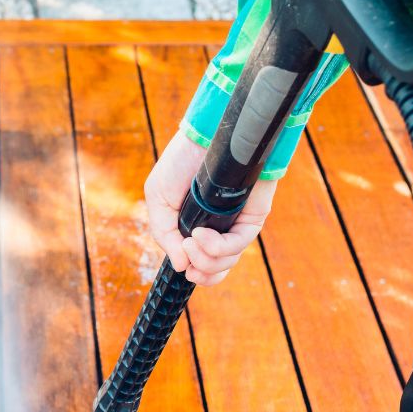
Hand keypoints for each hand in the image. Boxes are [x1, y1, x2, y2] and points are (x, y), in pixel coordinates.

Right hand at [144, 130, 277, 285]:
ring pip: (228, 261)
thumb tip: (180, 266)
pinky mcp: (253, 215)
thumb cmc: (181, 163)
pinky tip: (202, 234)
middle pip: (217, 270)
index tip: (186, 270)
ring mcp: (237, 223)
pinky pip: (240, 243)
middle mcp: (220, 229)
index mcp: (198, 229)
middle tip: (187, 250)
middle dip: (202, 270)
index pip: (205, 265)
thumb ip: (165, 236)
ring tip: (192, 239)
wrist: (204, 136)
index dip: (198, 275)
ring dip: (206, 259)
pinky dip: (218, 246)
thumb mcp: (159, 201)